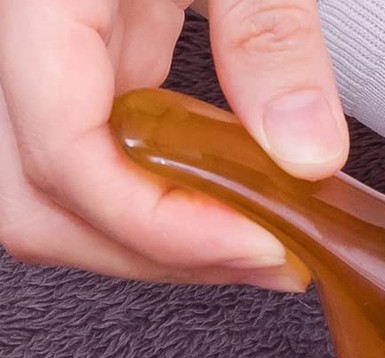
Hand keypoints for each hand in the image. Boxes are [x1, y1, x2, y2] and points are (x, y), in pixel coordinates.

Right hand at [0, 0, 347, 288]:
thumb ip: (268, 34)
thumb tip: (307, 152)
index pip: (61, 152)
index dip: (160, 228)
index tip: (262, 248)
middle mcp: (9, 25)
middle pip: (30, 198)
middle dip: (148, 252)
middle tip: (263, 257)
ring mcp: (28, 41)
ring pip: (42, 192)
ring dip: (147, 239)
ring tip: (255, 238)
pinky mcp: (62, 47)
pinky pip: (80, 153)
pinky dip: (151, 196)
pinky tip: (229, 197)